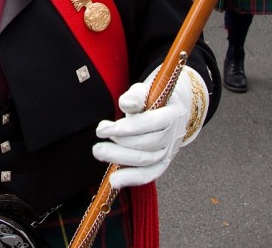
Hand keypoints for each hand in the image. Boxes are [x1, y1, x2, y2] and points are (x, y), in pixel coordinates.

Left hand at [91, 66, 206, 188]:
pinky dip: (133, 178)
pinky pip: (150, 174)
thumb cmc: (154, 98)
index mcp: (172, 113)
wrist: (172, 108)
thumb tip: (126, 104)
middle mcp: (174, 135)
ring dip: (121, 159)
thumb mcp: (145, 90)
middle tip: (97, 146)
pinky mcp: (164, 162)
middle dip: (119, 145)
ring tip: (100, 153)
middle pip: (147, 145)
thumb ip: (136, 96)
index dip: (125, 128)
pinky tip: (114, 181)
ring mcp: (170, 150)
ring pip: (147, 160)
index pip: (150, 123)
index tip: (101, 129)